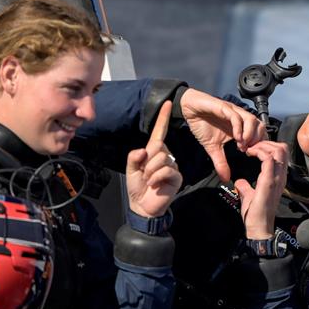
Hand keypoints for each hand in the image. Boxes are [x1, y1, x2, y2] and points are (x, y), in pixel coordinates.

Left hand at [126, 101, 182, 216]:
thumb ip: (134, 156)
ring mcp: (172, 166)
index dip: (163, 118)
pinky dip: (156, 177)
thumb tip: (144, 150)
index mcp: (153, 152)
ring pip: (161, 158)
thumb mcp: (131, 169)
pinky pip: (166, 169)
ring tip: (149, 180)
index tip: (168, 102)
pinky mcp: (177, 176)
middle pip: (157, 146)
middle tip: (144, 173)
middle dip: (147, 161)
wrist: (143, 206)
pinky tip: (155, 184)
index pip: (160, 132)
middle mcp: (165, 156)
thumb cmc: (137, 187)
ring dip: (150, 171)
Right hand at [180, 89, 267, 181]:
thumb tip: (224, 178)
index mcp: (240, 127)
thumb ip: (220, 162)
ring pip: (251, 119)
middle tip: (249, 151)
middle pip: (260, 126)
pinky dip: (239, 127)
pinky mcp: (224, 107)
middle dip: (258, 140)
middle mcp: (240, 118)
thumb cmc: (202, 124)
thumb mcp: (212, 147)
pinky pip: (235, 116)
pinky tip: (236, 137)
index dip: (260, 144)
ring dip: (250, 134)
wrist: (189, 109)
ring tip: (243, 145)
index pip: (259, 134)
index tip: (253, 155)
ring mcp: (233, 112)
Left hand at [234, 141, 288, 238]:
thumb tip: (240, 182)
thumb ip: (245, 187)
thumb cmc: (256, 214)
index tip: (253, 149)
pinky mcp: (269, 181)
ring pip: (279, 150)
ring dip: (263, 145)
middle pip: (283, 148)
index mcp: (277, 178)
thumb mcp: (249, 196)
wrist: (258, 227)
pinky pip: (269, 159)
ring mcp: (276, 178)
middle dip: (267, 142)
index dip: (268, 146)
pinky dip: (259, 152)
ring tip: (251, 148)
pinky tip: (249, 153)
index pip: (281, 153)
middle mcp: (280, 176)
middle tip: (252, 146)